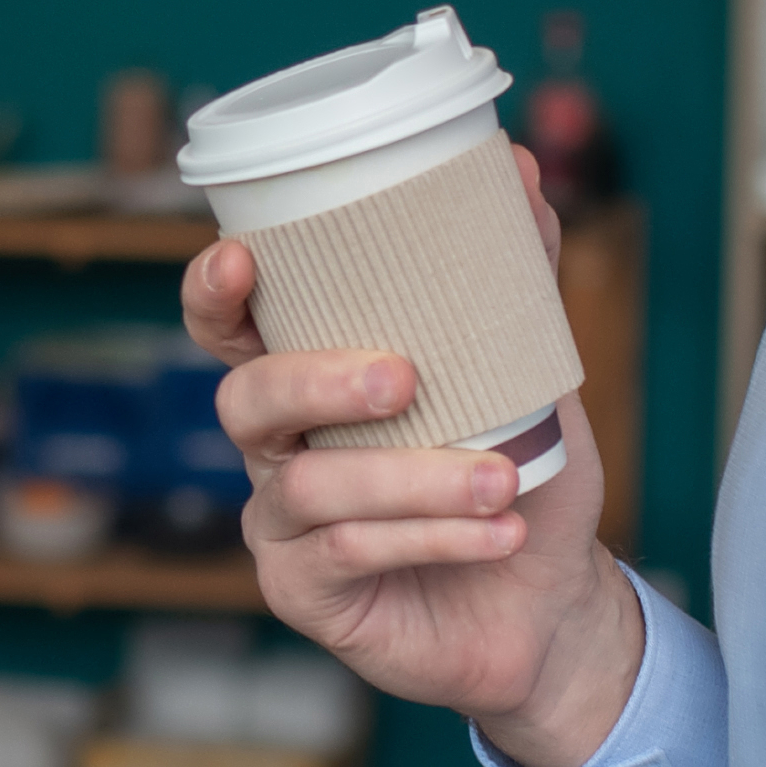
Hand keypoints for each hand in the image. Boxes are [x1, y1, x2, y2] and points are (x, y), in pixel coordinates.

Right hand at [183, 150, 637, 766]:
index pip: (231, 330)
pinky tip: (495, 531)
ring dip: (416, 480)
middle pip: (247, 402)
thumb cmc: (523, 477)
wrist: (552, 603)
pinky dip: (432, 535)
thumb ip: (514, 276)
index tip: (238, 258)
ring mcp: (283, 525)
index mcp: (310, 382)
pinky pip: (348, 554)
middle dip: (318, 383)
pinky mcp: (303, 593)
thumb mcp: (531, 373)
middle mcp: (280, 449)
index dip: (213, 296)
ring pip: (313, 487)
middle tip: (404, 379)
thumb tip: (513, 163)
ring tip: (503, 480)